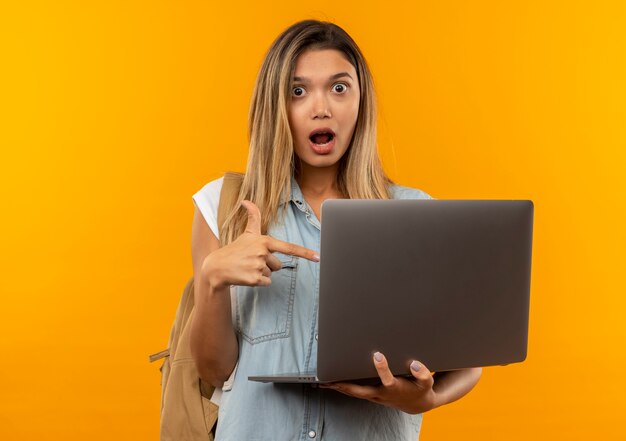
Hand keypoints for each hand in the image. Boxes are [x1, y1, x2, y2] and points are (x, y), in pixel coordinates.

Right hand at [201, 200, 318, 288]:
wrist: (217, 267)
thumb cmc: (235, 249)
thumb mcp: (246, 233)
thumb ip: (253, 216)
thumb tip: (246, 200)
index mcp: (265, 241)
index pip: (289, 248)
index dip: (305, 253)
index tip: (318, 257)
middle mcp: (263, 253)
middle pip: (278, 265)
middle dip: (268, 265)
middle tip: (252, 261)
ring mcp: (259, 266)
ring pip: (271, 274)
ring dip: (261, 274)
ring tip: (248, 268)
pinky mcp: (255, 279)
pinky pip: (266, 283)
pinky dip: (258, 282)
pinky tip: (247, 275)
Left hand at [320, 352, 438, 413]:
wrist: (416, 403)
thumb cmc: (420, 390)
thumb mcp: (426, 382)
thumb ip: (423, 373)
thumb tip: (414, 364)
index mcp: (394, 388)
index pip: (387, 378)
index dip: (382, 367)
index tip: (378, 354)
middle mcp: (381, 393)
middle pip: (360, 390)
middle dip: (344, 385)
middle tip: (330, 380)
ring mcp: (374, 395)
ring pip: (353, 392)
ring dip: (338, 387)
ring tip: (322, 382)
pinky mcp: (370, 394)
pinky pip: (353, 392)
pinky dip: (342, 388)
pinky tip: (330, 383)